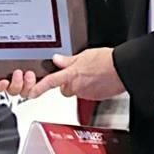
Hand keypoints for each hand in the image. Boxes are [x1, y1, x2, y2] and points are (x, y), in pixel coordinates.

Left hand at [0, 48, 125, 100]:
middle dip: (66, 83)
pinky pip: (87, 94)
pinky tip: (97, 79)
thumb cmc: (107, 61)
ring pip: (75, 91)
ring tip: (90, 74)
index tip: (30, 93)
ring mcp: (85, 94)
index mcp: (71, 75)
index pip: (50, 82)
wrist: (123, 69)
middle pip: (63, 89)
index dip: (38, 89)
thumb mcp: (84, 55)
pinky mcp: (95, 98)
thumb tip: (57, 59)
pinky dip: (89, 88)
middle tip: (75, 73)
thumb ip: (68, 60)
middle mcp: (76, 87)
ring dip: (79, 85)